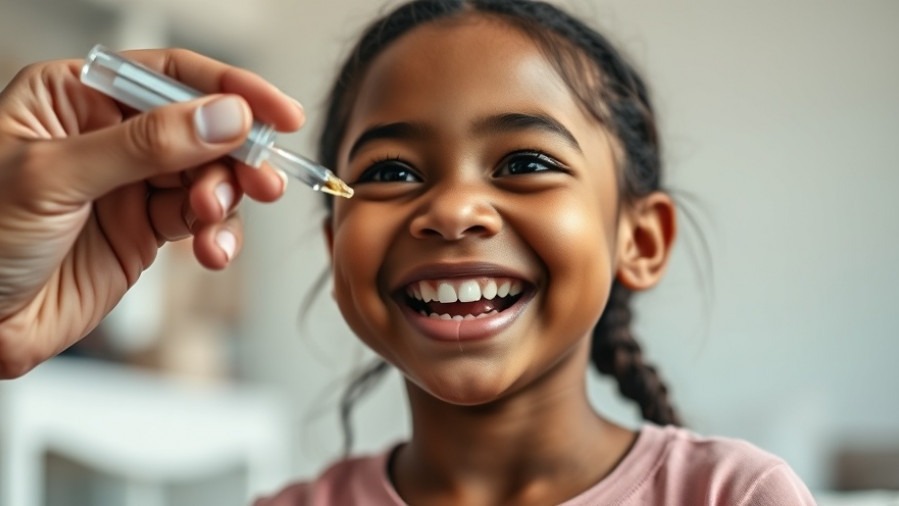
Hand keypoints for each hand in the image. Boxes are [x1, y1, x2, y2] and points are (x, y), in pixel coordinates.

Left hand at [0, 48, 303, 377]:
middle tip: (261, 180)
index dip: (229, 90)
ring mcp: (130, 185)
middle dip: (235, 156)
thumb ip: (146, 146)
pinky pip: (201, 222)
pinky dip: (217, 236)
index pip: (168, 76)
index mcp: (75, 99)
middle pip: (201, 129)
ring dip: (225, 200)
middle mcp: (110, 137)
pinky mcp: (145, 231)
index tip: (277, 114)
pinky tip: (211, 251)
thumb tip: (223, 117)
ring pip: (209, 177)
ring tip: (213, 221)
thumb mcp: (56, 178)